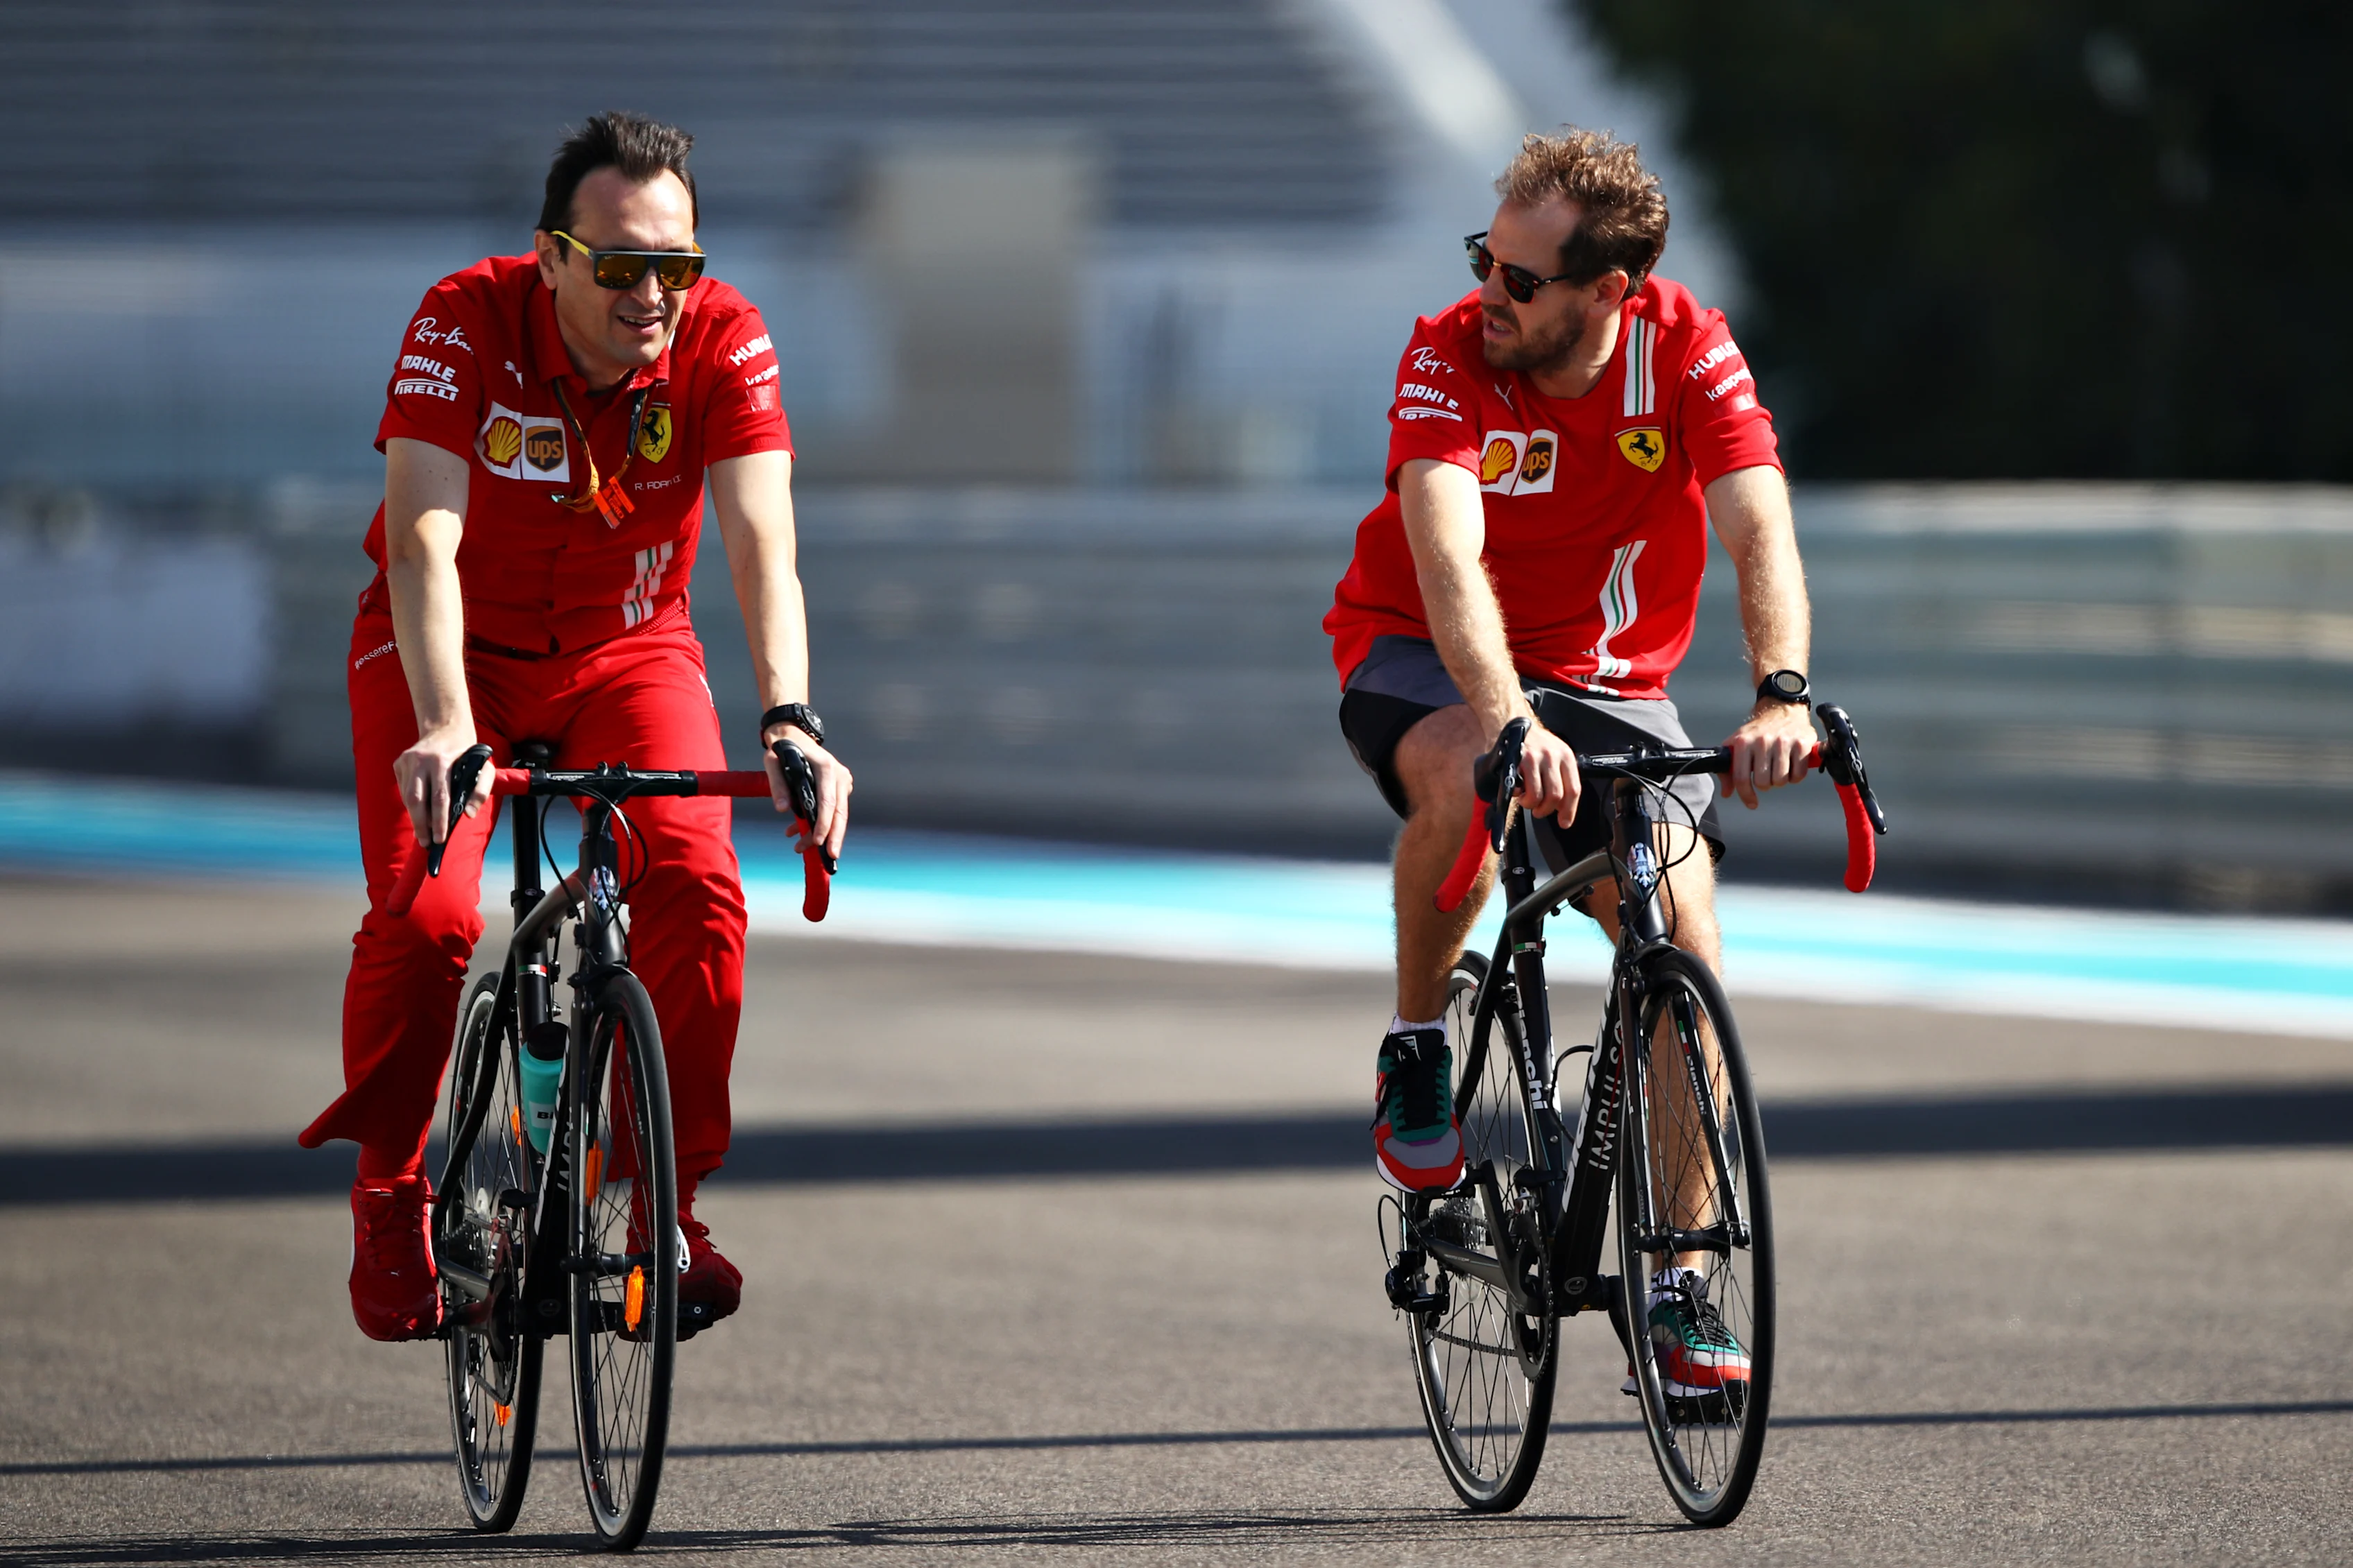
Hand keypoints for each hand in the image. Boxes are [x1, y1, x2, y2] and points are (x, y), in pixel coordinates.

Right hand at [392, 728, 490, 847]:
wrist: (445, 727)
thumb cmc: (467, 752)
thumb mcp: (484, 767)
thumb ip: (481, 790)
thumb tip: (469, 814)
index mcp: (442, 761)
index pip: (439, 797)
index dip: (438, 820)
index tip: (439, 839)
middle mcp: (420, 760)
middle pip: (416, 800)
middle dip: (421, 825)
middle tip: (426, 843)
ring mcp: (407, 761)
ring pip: (408, 797)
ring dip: (415, 817)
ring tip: (423, 834)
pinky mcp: (399, 763)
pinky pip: (404, 790)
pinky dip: (411, 804)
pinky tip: (419, 814)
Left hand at [762, 724, 851, 862]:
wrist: (792, 734)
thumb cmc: (782, 748)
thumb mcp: (772, 763)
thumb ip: (778, 786)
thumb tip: (782, 810)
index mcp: (826, 768)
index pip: (828, 803)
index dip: (824, 825)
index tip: (817, 842)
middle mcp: (839, 775)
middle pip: (840, 812)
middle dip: (834, 837)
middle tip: (830, 858)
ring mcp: (841, 780)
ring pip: (837, 813)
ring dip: (821, 833)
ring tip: (800, 847)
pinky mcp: (838, 786)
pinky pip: (831, 808)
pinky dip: (816, 821)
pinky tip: (796, 830)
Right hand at [1512, 713, 1581, 828]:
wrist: (1516, 726)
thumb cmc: (1536, 745)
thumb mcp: (1555, 756)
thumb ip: (1560, 778)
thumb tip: (1562, 807)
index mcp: (1566, 757)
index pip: (1573, 790)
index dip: (1569, 810)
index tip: (1564, 822)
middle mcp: (1554, 756)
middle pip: (1556, 795)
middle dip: (1546, 810)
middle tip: (1539, 811)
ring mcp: (1537, 758)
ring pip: (1539, 795)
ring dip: (1532, 805)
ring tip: (1527, 802)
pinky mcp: (1520, 760)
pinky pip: (1524, 789)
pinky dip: (1521, 797)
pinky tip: (1518, 792)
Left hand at [1724, 701, 1816, 808]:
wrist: (1781, 708)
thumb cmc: (1758, 730)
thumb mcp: (1736, 744)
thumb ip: (1728, 770)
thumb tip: (1727, 792)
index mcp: (1743, 742)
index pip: (1741, 778)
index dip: (1746, 795)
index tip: (1751, 803)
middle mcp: (1762, 741)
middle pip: (1763, 783)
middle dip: (1765, 784)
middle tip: (1767, 775)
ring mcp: (1783, 742)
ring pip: (1781, 781)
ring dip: (1780, 781)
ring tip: (1778, 769)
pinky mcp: (1802, 743)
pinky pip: (1799, 775)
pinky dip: (1796, 776)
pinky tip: (1792, 766)